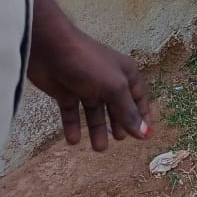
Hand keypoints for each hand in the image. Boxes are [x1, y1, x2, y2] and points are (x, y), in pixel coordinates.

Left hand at [28, 0, 150, 150]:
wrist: (52, 48)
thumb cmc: (90, 64)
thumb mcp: (114, 88)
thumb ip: (127, 112)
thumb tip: (145, 133)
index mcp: (125, 73)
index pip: (139, 97)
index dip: (142, 115)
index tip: (144, 136)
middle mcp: (108, 79)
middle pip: (117, 106)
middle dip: (119, 123)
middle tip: (119, 140)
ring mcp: (87, 85)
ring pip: (95, 111)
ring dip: (97, 129)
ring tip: (98, 148)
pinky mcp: (66, 91)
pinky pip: (72, 112)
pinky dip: (73, 126)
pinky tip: (73, 141)